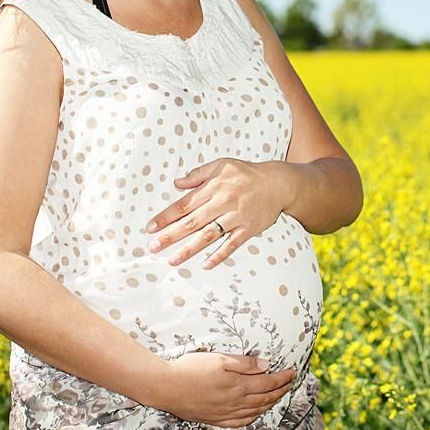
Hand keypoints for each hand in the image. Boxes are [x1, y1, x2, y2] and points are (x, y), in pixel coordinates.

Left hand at [144, 158, 289, 268]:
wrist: (278, 183)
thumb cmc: (247, 173)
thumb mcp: (222, 165)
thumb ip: (198, 174)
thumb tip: (177, 183)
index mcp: (214, 187)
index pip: (184, 204)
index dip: (166, 216)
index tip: (150, 227)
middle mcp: (223, 202)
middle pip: (192, 222)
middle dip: (171, 235)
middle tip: (154, 247)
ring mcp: (236, 217)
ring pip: (209, 235)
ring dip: (189, 249)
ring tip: (173, 260)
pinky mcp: (249, 228)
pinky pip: (232, 244)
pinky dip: (220, 255)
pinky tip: (206, 265)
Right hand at [152, 352, 296, 425]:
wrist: (165, 387)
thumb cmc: (191, 368)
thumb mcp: (220, 359)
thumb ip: (244, 363)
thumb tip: (266, 365)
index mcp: (238, 385)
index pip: (268, 383)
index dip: (282, 378)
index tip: (293, 372)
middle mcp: (234, 402)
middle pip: (264, 398)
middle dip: (280, 391)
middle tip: (290, 383)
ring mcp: (224, 413)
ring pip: (254, 411)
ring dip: (269, 404)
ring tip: (278, 397)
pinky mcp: (214, 419)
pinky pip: (239, 422)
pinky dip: (252, 418)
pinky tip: (254, 414)